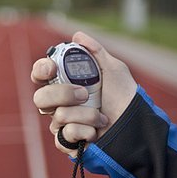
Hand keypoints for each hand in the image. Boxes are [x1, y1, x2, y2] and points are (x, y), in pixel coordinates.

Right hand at [31, 31, 136, 155]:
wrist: (136, 126)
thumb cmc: (124, 97)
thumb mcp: (113, 69)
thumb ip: (95, 51)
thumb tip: (77, 35)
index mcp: (64, 83)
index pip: (40, 75)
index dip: (40, 70)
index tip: (52, 68)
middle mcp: (58, 103)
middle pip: (40, 98)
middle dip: (62, 94)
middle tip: (84, 94)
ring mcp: (61, 123)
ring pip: (58, 116)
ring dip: (86, 115)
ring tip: (102, 117)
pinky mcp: (67, 142)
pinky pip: (65, 135)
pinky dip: (85, 131)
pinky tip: (96, 132)